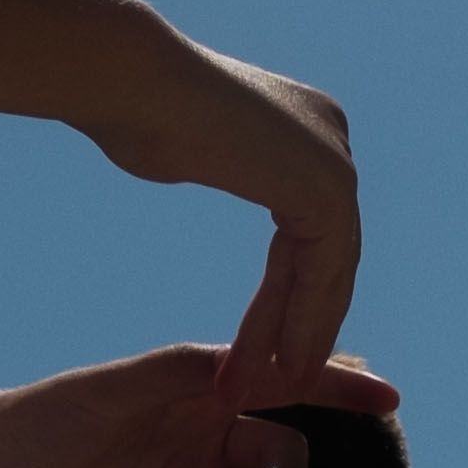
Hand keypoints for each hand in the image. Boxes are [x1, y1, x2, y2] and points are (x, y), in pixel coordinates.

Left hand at [0, 348, 396, 467]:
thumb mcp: (131, 382)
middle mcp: (205, 440)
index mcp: (203, 391)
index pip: (284, 386)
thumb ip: (195, 373)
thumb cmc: (58, 411)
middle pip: (281, 453)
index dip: (336, 389)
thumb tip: (265, 366)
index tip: (389, 395)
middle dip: (291, 467)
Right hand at [76, 37, 360, 405]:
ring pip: (329, 270)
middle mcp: (332, 137)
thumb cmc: (133, 105)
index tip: (265, 346)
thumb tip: (198, 143)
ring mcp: (335, 159)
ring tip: (280, 385)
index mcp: (305, 125)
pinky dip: (305, 321)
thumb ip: (217, 153)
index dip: (290, 295)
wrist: (132, 83)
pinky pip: (324, 271)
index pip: (309, 230)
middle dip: (301, 321)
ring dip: (303, 333)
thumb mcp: (187, 135)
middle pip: (324, 254)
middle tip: (279, 376)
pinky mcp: (328, 184)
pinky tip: (284, 363)